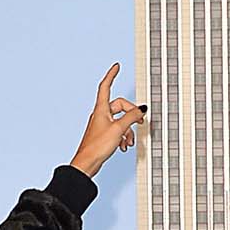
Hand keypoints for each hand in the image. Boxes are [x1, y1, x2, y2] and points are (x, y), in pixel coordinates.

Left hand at [72, 62, 147, 177]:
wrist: (87, 163)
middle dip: (131, 114)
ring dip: (128, 130)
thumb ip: (132, 117)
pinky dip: (123, 137)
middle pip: (120, 106)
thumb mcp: (119, 129)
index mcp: (101, 109)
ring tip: (128, 141)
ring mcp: (102, 125)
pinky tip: (123, 146)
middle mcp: (101, 115)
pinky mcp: (104, 135)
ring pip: (120, 121)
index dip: (111, 75)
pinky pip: (118, 130)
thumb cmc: (97, 146)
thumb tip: (142, 109)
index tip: (116, 66)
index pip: (106, 86)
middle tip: (140, 121)